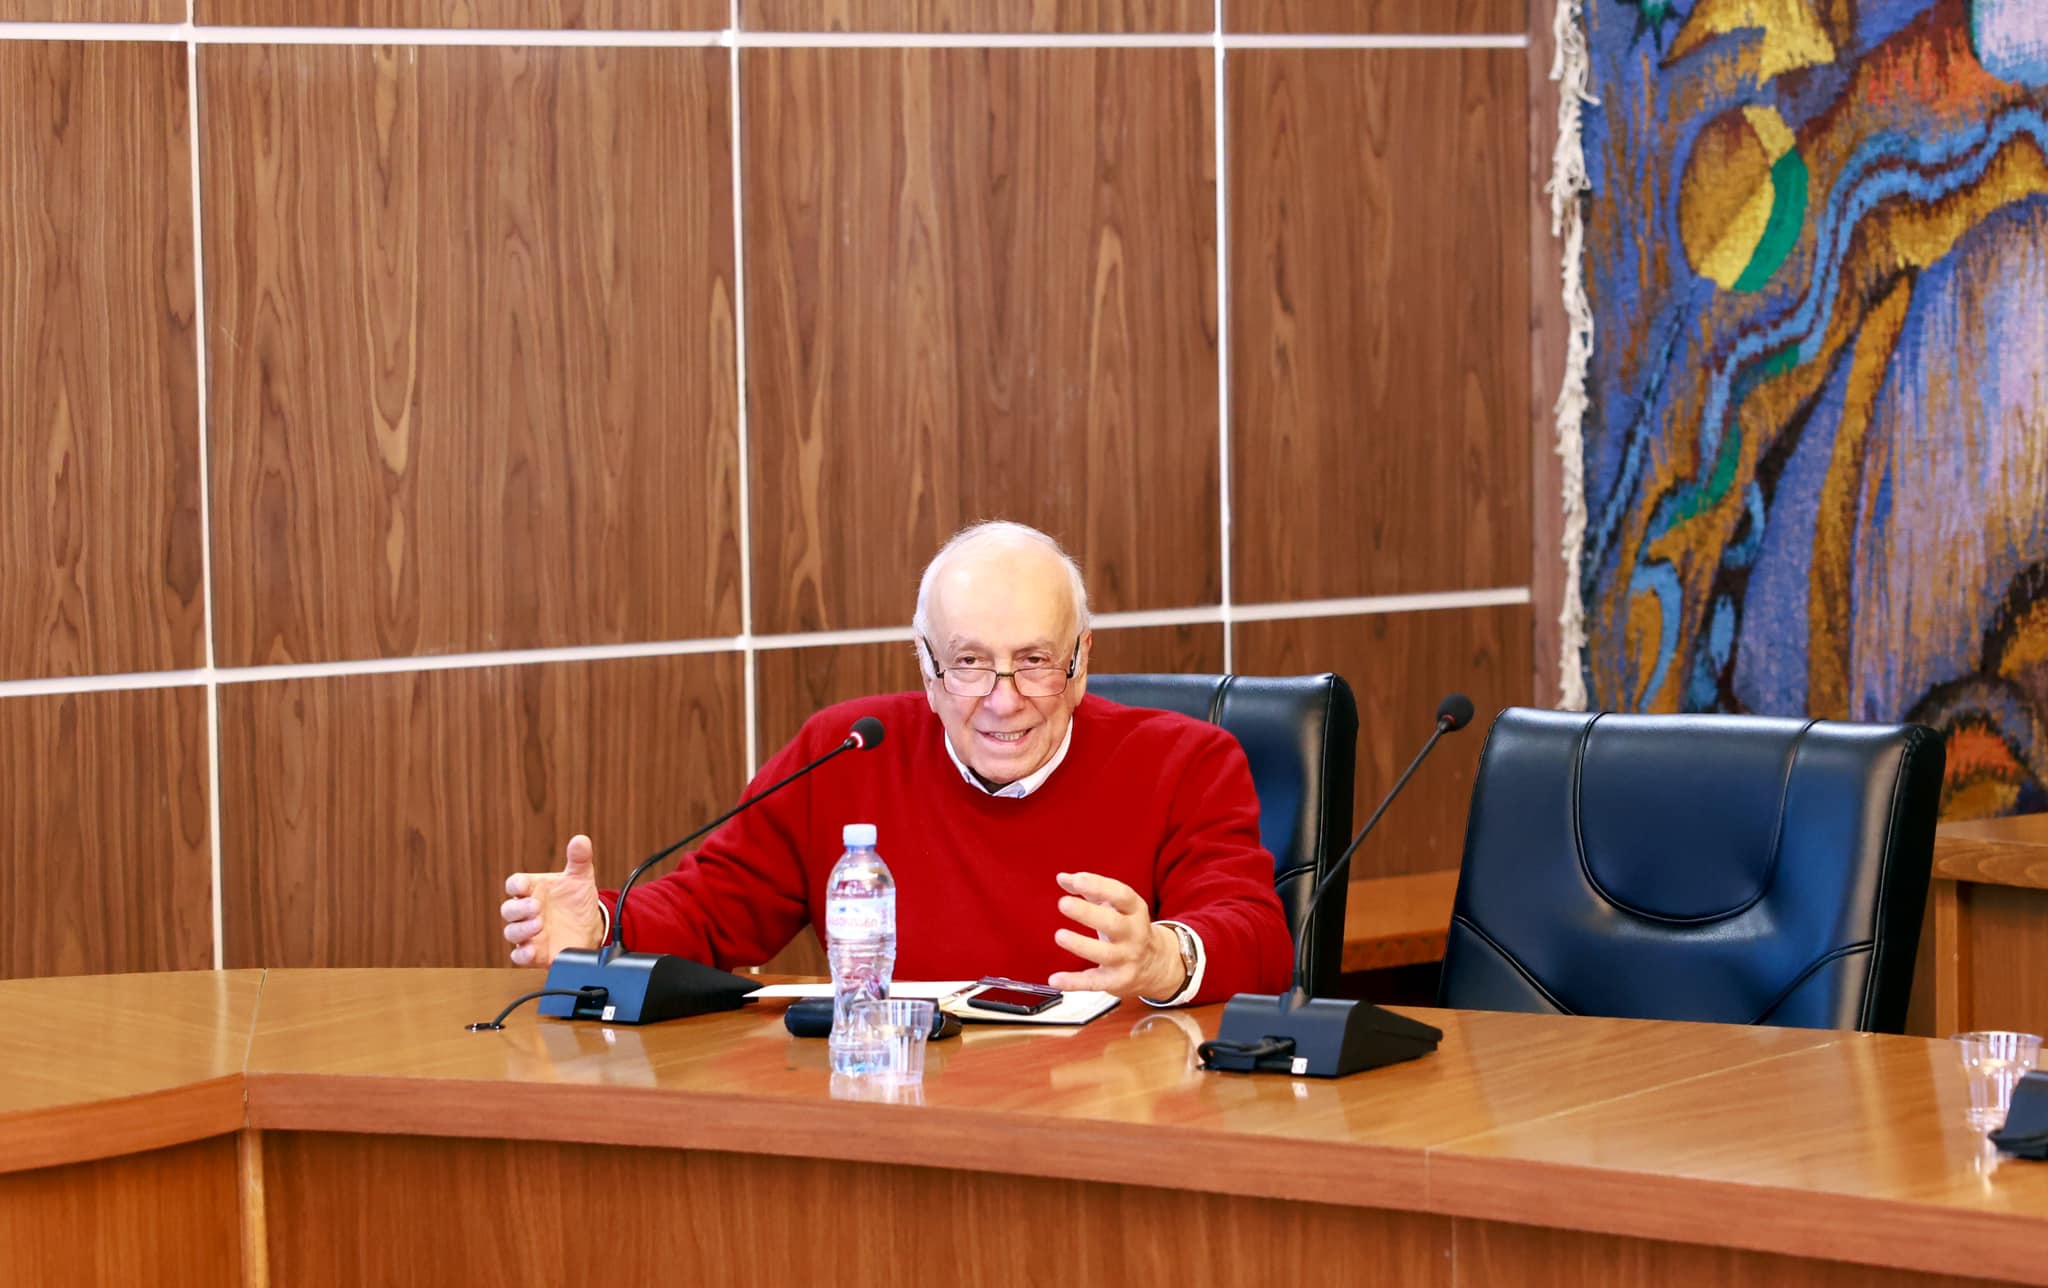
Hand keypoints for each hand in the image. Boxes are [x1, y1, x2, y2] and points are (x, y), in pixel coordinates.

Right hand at [500, 835, 605, 967]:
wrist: (590, 927)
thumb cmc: (576, 900)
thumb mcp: (580, 878)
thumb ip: (579, 859)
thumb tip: (581, 840)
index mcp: (532, 890)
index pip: (514, 884)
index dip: (516, 885)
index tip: (524, 885)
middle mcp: (526, 911)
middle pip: (509, 909)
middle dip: (518, 908)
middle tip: (536, 907)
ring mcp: (529, 932)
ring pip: (511, 932)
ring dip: (522, 929)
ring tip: (539, 925)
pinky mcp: (534, 952)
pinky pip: (519, 956)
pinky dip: (522, 954)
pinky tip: (531, 951)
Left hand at [1047, 872, 1182, 998]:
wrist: (1156, 964)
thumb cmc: (1128, 928)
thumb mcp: (1117, 906)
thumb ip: (1090, 889)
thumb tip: (1062, 878)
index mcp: (1135, 911)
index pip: (1121, 895)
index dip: (1099, 886)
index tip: (1076, 880)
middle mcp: (1134, 934)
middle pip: (1113, 923)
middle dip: (1088, 914)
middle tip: (1063, 903)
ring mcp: (1127, 959)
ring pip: (1105, 954)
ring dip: (1081, 945)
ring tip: (1060, 935)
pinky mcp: (1117, 981)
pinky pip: (1094, 982)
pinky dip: (1074, 982)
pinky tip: (1055, 978)